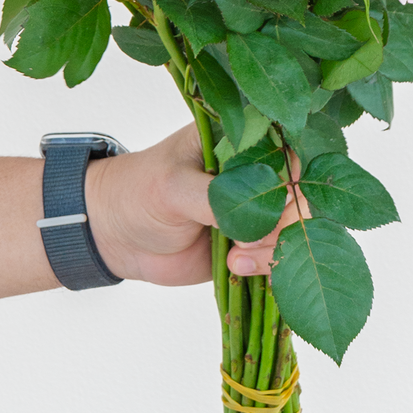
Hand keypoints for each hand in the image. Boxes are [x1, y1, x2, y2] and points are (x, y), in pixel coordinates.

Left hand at [83, 123, 304, 285]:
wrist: (115, 235)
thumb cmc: (139, 193)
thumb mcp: (175, 187)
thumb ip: (219, 198)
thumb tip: (265, 215)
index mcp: (238, 142)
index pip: (284, 154)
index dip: (284, 180)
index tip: (267, 203)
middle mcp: (253, 175)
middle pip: (297, 197)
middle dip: (281, 224)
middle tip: (245, 241)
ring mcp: (254, 212)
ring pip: (293, 232)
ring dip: (274, 251)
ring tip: (236, 259)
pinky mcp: (249, 246)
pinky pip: (277, 260)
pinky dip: (269, 270)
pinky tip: (240, 269)